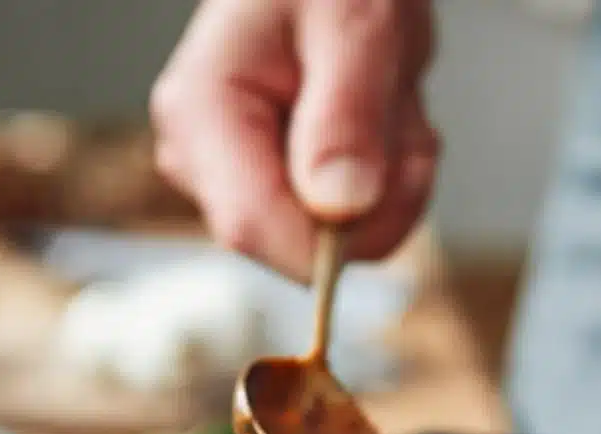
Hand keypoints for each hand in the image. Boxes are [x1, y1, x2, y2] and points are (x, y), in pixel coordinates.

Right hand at [151, 0, 438, 280]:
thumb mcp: (355, 20)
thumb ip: (347, 114)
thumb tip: (339, 206)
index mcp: (201, 114)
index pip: (253, 226)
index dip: (331, 236)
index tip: (399, 179)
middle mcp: (201, 161)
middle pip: (298, 244)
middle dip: (374, 192)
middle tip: (394, 103)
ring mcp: (231, 185)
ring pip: (335, 243)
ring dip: (390, 182)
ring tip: (385, 99)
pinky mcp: (266, 199)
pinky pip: (346, 233)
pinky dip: (386, 185)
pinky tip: (377, 123)